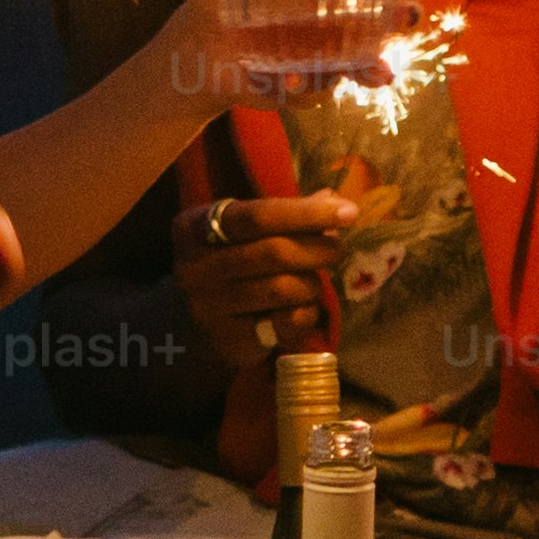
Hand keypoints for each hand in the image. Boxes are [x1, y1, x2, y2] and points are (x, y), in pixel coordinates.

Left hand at [163, 0, 420, 107]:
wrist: (200, 53)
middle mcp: (337, 4)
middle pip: (382, 5)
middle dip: (399, 11)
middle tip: (406, 15)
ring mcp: (331, 43)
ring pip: (368, 48)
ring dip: (377, 61)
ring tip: (380, 70)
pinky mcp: (317, 75)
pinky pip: (333, 81)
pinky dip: (332, 84)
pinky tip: (322, 82)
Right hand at [170, 185, 360, 361]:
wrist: (190, 325)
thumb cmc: (228, 267)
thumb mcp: (244, 235)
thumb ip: (284, 216)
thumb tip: (331, 199)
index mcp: (193, 228)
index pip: (258, 216)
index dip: (306, 213)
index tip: (347, 212)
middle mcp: (194, 266)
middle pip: (274, 252)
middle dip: (318, 249)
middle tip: (336, 249)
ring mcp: (208, 307)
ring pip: (283, 288)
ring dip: (312, 283)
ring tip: (313, 281)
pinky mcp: (229, 339)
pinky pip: (285, 322)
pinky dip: (306, 313)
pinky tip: (303, 310)